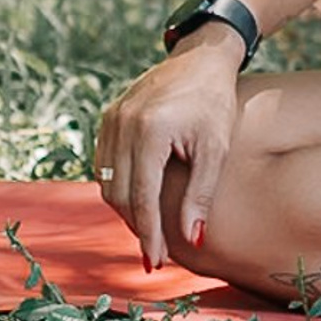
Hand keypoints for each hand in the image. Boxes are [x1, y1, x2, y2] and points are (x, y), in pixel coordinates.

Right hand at [93, 27, 243, 270]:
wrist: (201, 59)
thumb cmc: (214, 103)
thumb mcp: (215, 150)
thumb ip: (200, 196)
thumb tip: (194, 240)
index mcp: (149, 131)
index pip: (143, 197)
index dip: (149, 233)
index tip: (156, 262)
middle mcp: (122, 124)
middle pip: (119, 194)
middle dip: (137, 225)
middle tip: (156, 251)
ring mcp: (111, 119)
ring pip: (107, 182)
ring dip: (126, 209)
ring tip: (149, 228)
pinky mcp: (108, 117)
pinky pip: (104, 164)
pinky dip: (118, 186)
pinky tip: (138, 198)